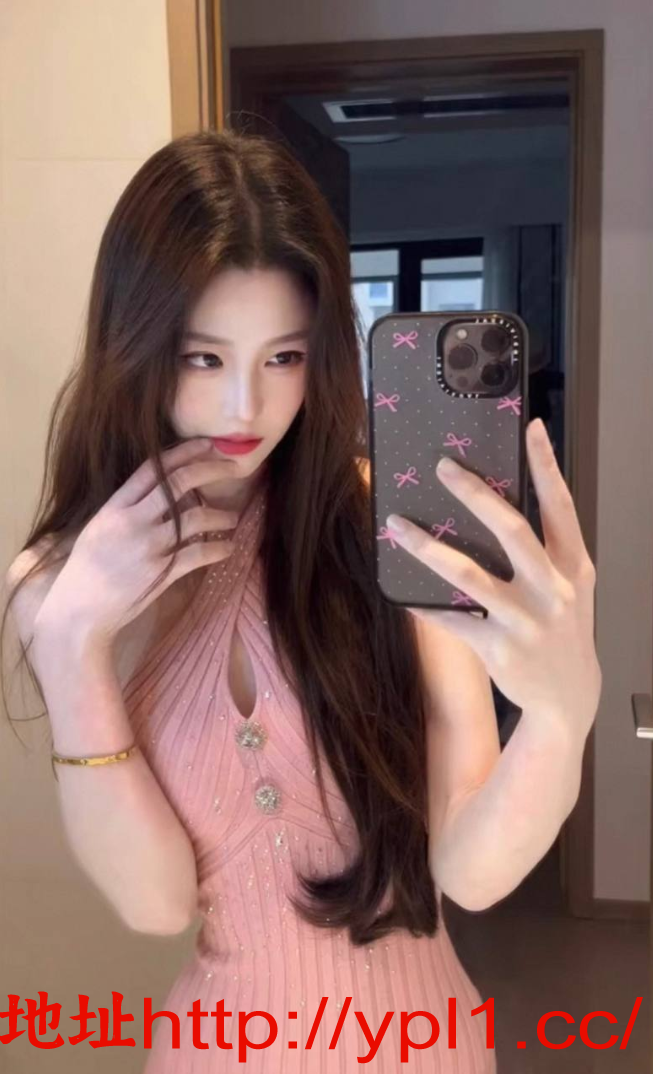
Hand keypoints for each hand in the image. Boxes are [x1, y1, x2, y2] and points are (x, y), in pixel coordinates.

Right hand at [33, 437, 237, 645]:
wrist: (79, 611)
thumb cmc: (86, 570)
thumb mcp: (98, 529)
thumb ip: (126, 509)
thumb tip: (160, 494)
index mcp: (114, 507)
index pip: (153, 469)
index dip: (183, 452)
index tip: (207, 444)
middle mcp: (133, 520)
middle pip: (179, 483)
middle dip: (211, 469)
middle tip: (234, 467)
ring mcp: (149, 546)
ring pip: (196, 518)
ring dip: (220, 516)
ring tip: (231, 519)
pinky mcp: (162, 572)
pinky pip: (199, 554)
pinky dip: (218, 549)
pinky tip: (228, 548)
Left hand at [385, 418, 601, 730]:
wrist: (569, 698)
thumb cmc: (563, 631)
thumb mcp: (570, 588)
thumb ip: (546, 550)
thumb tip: (500, 505)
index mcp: (573, 567)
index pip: (560, 506)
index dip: (547, 466)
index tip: (532, 429)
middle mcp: (553, 590)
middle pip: (513, 530)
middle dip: (476, 495)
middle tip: (443, 467)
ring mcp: (525, 620)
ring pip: (469, 575)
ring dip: (428, 547)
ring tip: (397, 525)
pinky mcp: (498, 648)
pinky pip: (452, 619)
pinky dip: (424, 603)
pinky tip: (401, 590)